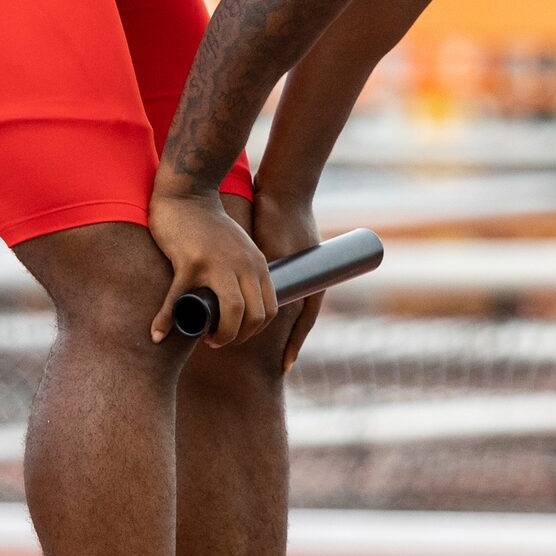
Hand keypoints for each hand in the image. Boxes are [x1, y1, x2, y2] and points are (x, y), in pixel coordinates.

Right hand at [148, 183, 274, 345]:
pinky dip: (167, 320)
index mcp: (258, 264)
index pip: (270, 309)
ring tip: (205, 338)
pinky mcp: (190, 261)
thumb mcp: (241, 248)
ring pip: (231, 311)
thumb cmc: (210, 228)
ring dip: (220, 334)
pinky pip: (179, 299)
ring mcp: (218, 263)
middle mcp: (243, 265)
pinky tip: (158, 332)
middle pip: (253, 315)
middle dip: (238, 337)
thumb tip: (244, 303)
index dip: (255, 330)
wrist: (188, 196)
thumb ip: (247, 270)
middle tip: (218, 340)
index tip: (236, 334)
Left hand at [249, 190, 322, 373]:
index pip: (302, 322)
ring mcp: (296, 268)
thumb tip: (248, 305)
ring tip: (259, 339)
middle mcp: (304, 277)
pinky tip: (255, 309)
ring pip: (285, 303)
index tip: (284, 367)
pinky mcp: (284, 258)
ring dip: (274, 322)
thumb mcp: (272, 253)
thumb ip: (263, 277)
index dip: (293, 345)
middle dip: (284, 340)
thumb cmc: (281, 220)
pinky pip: (277, 287)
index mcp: (308, 280)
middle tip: (273, 361)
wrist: (285, 188)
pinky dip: (267, 301)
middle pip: (295, 317)